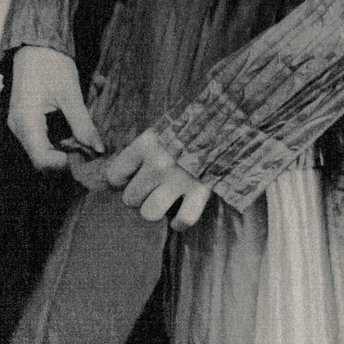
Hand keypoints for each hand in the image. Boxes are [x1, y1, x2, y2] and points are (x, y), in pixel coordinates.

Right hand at [6, 46, 99, 174]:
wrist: (36, 44)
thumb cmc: (52, 64)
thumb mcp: (71, 95)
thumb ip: (84, 125)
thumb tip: (99, 150)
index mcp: (26, 122)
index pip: (43, 160)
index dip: (66, 164)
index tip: (88, 155)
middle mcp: (18, 128)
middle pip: (42, 160)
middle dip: (67, 158)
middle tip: (89, 148)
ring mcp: (20, 125)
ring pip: (42, 152)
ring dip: (64, 150)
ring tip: (83, 137)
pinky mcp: (25, 121)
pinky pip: (41, 141)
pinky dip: (58, 141)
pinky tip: (73, 131)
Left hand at [72, 126, 211, 232]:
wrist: (228, 120)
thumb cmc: (190, 127)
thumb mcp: (162, 129)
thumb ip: (144, 150)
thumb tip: (121, 178)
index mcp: (146, 144)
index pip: (115, 175)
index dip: (121, 180)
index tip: (130, 177)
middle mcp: (159, 163)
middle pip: (130, 198)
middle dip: (138, 196)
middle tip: (149, 189)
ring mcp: (179, 180)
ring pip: (149, 213)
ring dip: (154, 210)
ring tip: (161, 201)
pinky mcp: (200, 192)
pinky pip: (182, 220)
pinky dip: (179, 223)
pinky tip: (178, 216)